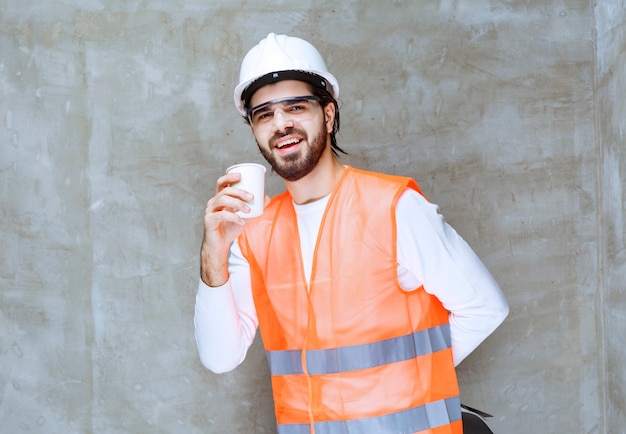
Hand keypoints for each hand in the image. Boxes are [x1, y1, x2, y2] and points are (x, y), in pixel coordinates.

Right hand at [200, 172, 253, 286]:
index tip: (241, 175)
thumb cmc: (230, 228)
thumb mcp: (245, 216)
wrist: (220, 245)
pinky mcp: (209, 220)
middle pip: (225, 191)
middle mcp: (213, 202)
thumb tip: (266, 197)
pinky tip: (242, 221)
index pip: (221, 183)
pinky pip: (221, 215)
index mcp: (220, 198)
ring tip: (249, 210)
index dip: (229, 176)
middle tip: (252, 197)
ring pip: (222, 200)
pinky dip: (233, 217)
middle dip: (240, 192)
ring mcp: (210, 211)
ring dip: (238, 203)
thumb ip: (254, 208)